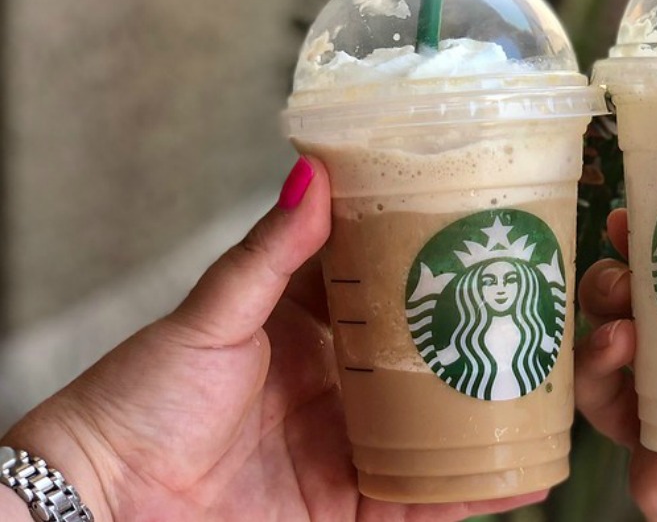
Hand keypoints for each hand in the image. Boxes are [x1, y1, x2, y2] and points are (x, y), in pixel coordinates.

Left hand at [2, 158, 545, 521]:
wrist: (105, 501)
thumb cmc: (139, 402)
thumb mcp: (212, 316)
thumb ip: (269, 254)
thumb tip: (312, 173)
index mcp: (303, 328)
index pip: (380, 285)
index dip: (427, 260)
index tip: (477, 229)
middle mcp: (335, 384)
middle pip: (420, 354)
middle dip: (474, 335)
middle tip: (533, 306)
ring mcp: (347, 444)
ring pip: (436, 424)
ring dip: (488, 412)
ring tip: (545, 388)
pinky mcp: (352, 504)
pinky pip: (424, 496)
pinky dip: (472, 489)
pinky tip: (519, 473)